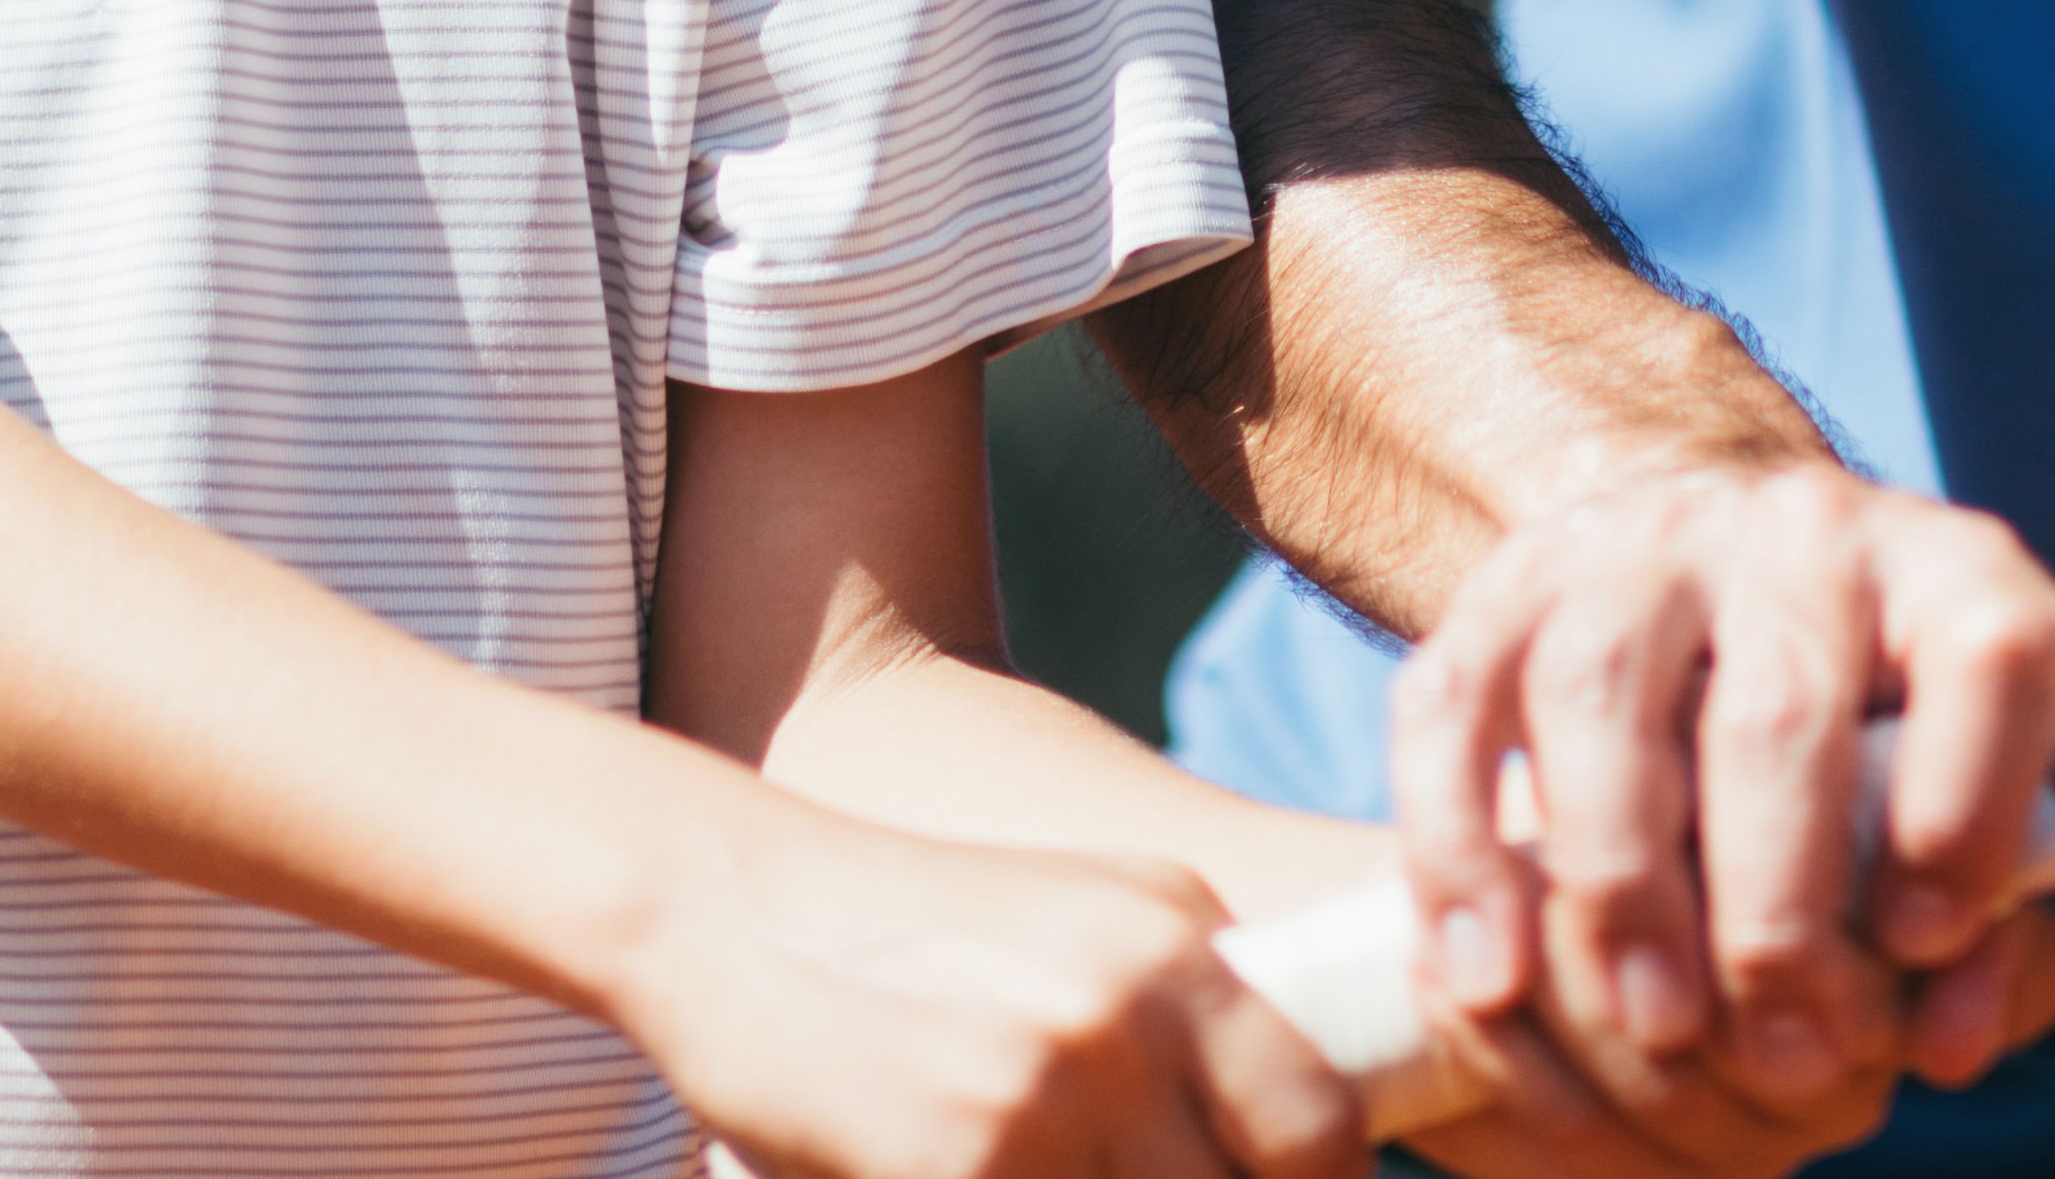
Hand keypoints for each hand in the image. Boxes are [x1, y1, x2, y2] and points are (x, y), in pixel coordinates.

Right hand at [621, 810, 1363, 1178]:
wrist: (729, 901)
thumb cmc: (920, 926)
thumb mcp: (1093, 916)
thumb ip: (1201, 1009)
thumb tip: (1305, 1137)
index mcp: (1182, 944)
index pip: (1325, 1126)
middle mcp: (1129, 1014)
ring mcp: (1040, 1096)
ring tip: (1055, 1169)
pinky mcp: (952, 1166)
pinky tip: (971, 1174)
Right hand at [1386, 463, 2054, 1149]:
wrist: (1724, 583)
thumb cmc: (1872, 751)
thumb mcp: (1973, 821)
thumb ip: (1998, 943)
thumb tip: (1950, 1038)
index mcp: (1948, 574)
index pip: (1989, 653)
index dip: (1970, 810)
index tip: (1928, 943)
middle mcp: (1802, 529)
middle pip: (1780, 712)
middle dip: (1778, 917)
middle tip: (1786, 1055)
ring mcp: (1645, 541)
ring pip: (1602, 693)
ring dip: (1621, 889)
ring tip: (1658, 1024)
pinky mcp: (1512, 583)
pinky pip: (1454, 706)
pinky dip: (1461, 855)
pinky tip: (1491, 973)